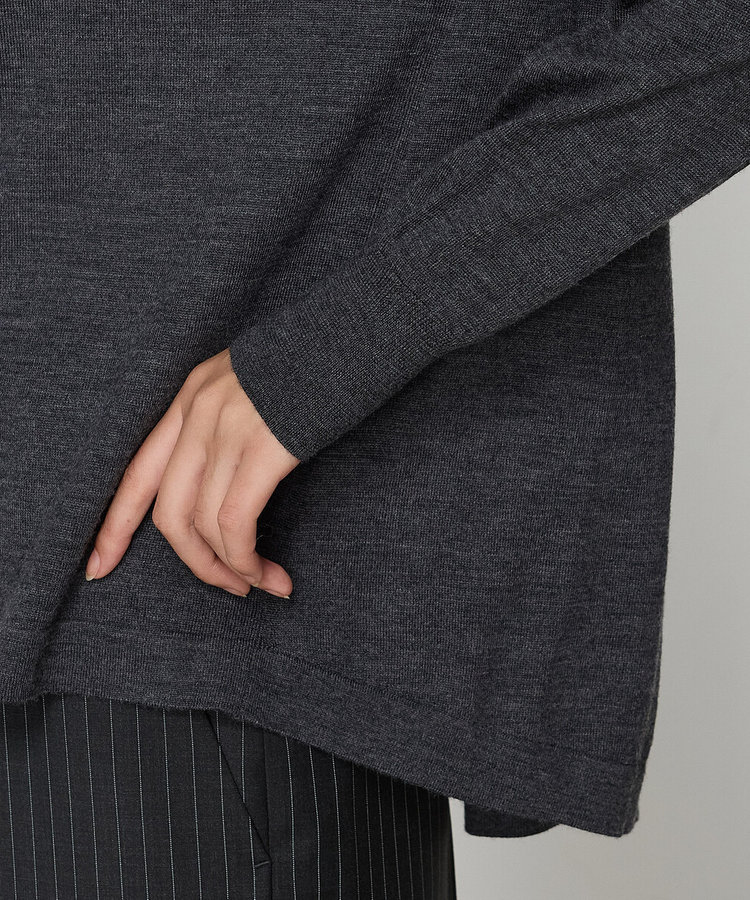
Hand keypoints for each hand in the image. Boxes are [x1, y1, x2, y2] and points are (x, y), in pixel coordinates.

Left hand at [85, 348, 299, 597]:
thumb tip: (235, 480)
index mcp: (191, 396)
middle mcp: (198, 413)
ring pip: (201, 525)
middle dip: (194, 563)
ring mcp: (227, 429)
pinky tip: (270, 574)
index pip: (137, 472)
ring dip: (229, 568)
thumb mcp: (258, 383)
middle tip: (226, 586)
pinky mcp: (263, 447)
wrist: (356, 331)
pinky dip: (247, 559)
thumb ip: (234, 422)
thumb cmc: (318, 363)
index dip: (114, 526)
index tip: (97, 567)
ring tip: (259, 584)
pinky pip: (235, 522)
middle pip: (167, 512)